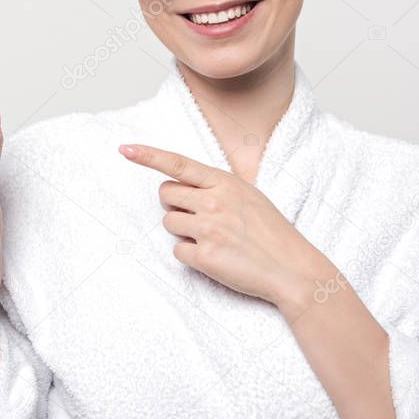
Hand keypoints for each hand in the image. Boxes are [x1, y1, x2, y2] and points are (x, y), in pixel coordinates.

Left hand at [118, 143, 328, 306]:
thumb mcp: (249, 196)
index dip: (148, 156)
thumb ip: (217, 187)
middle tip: (198, 216)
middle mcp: (213, 202)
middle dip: (175, 204)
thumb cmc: (272, 232)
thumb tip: (185, 185)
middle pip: (166, 194)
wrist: (292, 269)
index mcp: (224, 183)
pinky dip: (190, 255)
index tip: (125, 149)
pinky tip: (214, 256)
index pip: (178, 164)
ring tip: (212, 238)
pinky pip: (177, 251)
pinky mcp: (205, 257)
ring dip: (182, 230)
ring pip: (168, 222)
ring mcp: (208, 230)